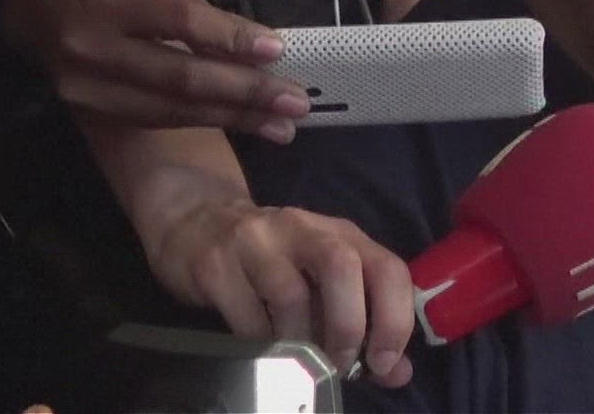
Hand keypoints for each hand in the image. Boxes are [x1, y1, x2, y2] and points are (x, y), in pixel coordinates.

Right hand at [5, 0, 307, 139]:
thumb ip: (201, 12)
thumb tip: (258, 47)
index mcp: (113, 0)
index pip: (181, 23)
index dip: (232, 39)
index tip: (279, 50)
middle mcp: (94, 47)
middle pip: (181, 77)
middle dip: (246, 93)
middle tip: (297, 102)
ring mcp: (87, 85)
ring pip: (171, 109)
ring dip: (235, 119)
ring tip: (283, 126)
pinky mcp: (89, 110)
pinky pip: (156, 118)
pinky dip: (204, 120)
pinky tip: (243, 123)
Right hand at [134, 164, 415, 387]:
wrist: (197, 221)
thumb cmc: (275, 261)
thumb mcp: (323, 281)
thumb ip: (364, 324)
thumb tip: (397, 373)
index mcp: (343, 235)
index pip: (388, 268)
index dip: (395, 319)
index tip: (384, 362)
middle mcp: (305, 229)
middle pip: (342, 269)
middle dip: (349, 326)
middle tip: (340, 363)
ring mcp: (257, 242)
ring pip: (290, 296)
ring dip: (301, 342)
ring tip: (300, 362)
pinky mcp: (216, 264)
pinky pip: (246, 315)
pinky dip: (263, 344)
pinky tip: (265, 350)